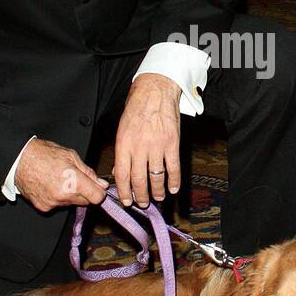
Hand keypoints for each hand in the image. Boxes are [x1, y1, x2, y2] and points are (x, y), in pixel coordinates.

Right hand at [15, 137, 108, 212]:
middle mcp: (64, 195)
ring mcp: (53, 203)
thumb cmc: (43, 154)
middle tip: (76, 180)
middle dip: (84, 193)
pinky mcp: (44, 207)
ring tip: (60, 180)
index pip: (97, 197)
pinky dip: (57, 198)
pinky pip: (58, 205)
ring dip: (70, 195)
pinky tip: (50, 186)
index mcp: (73, 181)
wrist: (19, 160)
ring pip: (71, 204)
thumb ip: (88, 172)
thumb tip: (101, 184)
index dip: (99, 192)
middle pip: (85, 202)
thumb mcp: (71, 156)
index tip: (97, 187)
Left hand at [113, 73, 180, 206]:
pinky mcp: (172, 143)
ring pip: (156, 177)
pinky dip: (174, 181)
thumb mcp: (122, 129)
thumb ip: (122, 151)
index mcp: (124, 144)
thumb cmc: (137, 108)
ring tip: (158, 198)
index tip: (126, 201)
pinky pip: (173, 168)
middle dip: (140, 196)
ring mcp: (157, 146)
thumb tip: (120, 172)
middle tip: (142, 203)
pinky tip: (173, 189)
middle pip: (139, 179)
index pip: (122, 174)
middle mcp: (139, 147)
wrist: (155, 91)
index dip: (124, 191)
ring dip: (157, 191)